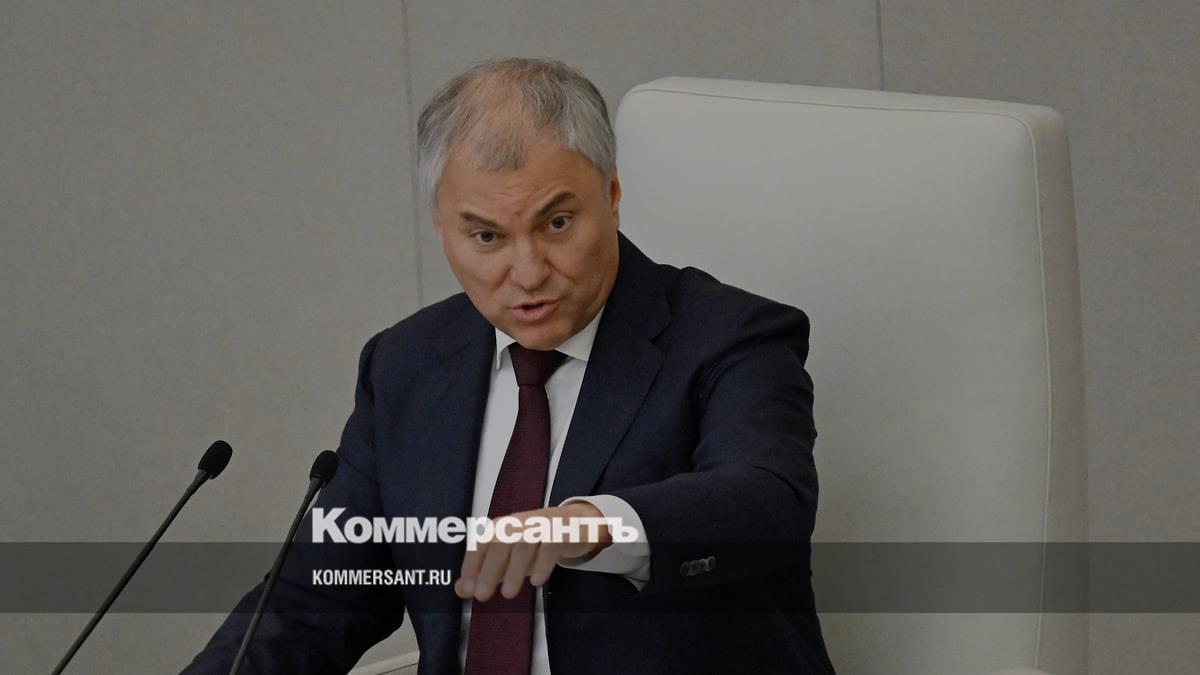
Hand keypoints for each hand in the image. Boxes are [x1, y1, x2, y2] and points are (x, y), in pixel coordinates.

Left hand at [454, 502, 611, 601]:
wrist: (574, 524)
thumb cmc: (536, 542)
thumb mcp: (509, 558)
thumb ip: (485, 572)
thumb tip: (461, 589)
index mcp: (501, 527)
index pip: (481, 544)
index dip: (472, 565)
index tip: (467, 588)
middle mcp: (518, 524)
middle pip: (499, 545)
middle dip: (489, 571)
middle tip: (482, 595)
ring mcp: (539, 527)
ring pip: (523, 546)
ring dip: (514, 571)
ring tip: (508, 594)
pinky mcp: (559, 533)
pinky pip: (549, 547)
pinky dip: (542, 564)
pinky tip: (537, 581)